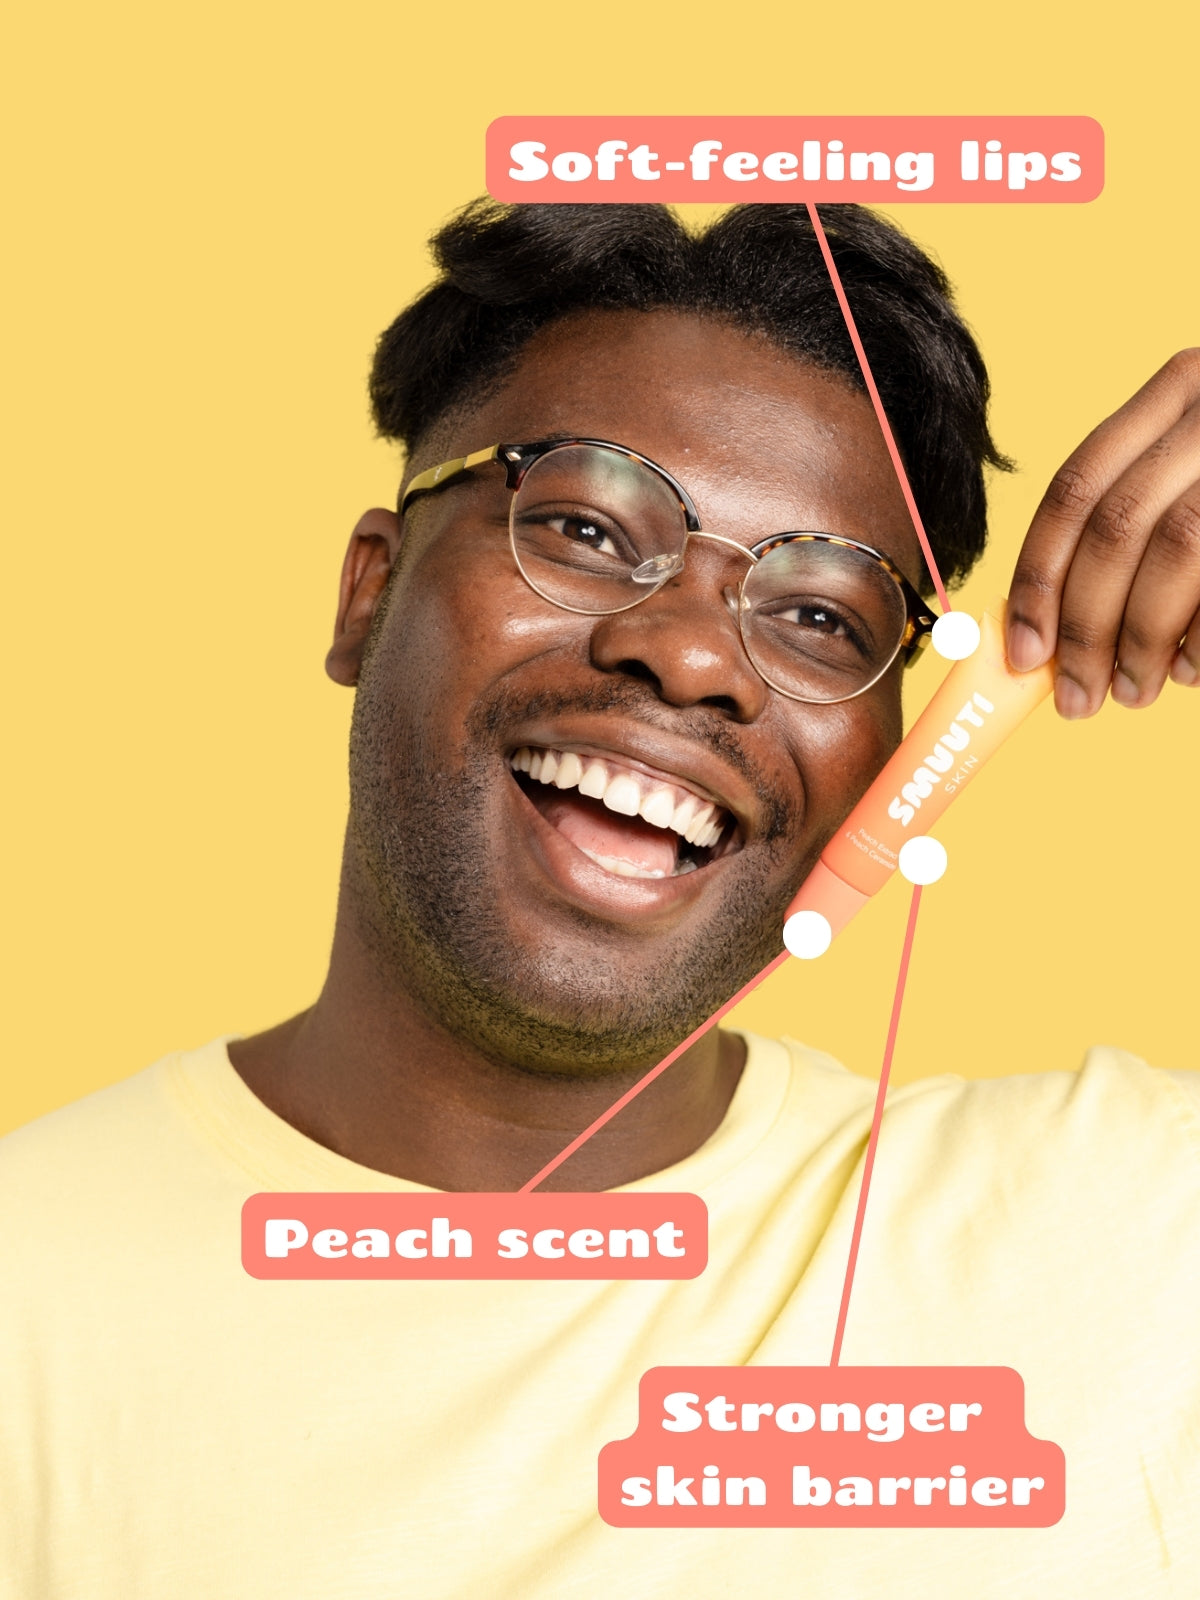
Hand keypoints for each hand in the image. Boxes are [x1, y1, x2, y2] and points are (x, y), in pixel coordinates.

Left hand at [1006, 349, 1199, 716]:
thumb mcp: (1191, 470)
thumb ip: (1129, 525)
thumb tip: (1046, 627)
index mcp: (1180, 389)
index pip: (1077, 487)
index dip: (1038, 576)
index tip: (1021, 651)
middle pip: (1120, 525)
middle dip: (1085, 626)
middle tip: (1074, 698)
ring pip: (1179, 552)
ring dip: (1143, 641)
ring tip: (1132, 692)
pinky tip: (1192, 669)